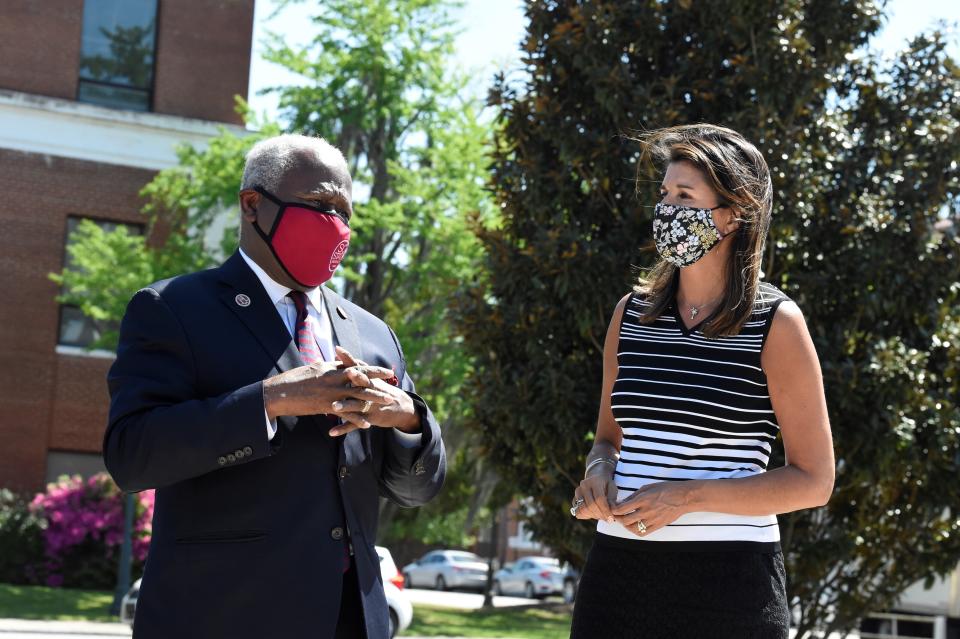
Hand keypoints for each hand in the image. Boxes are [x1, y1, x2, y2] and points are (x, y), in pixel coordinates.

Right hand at [262, 358, 394, 431]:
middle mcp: (333, 378)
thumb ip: (325, 368)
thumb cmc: (292, 381)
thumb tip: (332, 364)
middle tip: (392, 379)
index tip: (384, 369)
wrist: (277, 392)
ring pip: (357, 394)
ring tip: (388, 401)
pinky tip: (367, 424)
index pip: (355, 366)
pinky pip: (345, 413)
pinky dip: (357, 418)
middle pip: (361, 378)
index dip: (371, 368)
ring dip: (374, 398)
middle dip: (378, 379)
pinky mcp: (325, 406)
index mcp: (330, 368)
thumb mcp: (311, 370)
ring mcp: (331, 392)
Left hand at [327, 346, 419, 436]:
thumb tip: (339, 352)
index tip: (338, 349)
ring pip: (356, 406)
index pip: (358, 366)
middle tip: (339, 377)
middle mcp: (370, 391)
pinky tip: (332, 432)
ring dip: (345, 406)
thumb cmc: (381, 388)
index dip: (349, 358)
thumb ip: (356, 365)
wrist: (400, 406)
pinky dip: (343, 428)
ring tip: (333, 407)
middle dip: (351, 381)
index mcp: (369, 379)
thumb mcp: (372, 376)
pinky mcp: (369, 419)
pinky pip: (355, 425)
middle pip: (359, 384)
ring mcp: (370, 406)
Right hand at [571, 466, 617, 523]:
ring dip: (593, 516)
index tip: (611, 518)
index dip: (605, 510)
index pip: (599, 499)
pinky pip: (578, 512)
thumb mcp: (613, 488)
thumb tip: (612, 511)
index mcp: (594, 481)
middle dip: (600, 515)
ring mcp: (577, 493)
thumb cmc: (606, 484)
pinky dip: (586, 516)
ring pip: (583, 510)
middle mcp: (583, 486)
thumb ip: (612, 499)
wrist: (595, 477)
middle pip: (590, 505)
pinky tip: (594, 514)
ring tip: (602, 516)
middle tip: (608, 519)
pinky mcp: (574, 499)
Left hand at [610, 481, 694, 535]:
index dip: (614, 510)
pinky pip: (644, 533)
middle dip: (618, 518)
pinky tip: (635, 526)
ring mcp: (652, 520)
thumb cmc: (665, 489)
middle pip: (625, 520)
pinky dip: (636, 531)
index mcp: (642, 500)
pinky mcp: (658, 526)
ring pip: (633, 528)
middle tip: (617, 515)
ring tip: (625, 521)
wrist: (683, 498)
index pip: (622, 509)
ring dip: (626, 526)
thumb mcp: (647, 487)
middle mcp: (646, 511)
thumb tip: (622, 502)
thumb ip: (634, 496)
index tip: (612, 508)